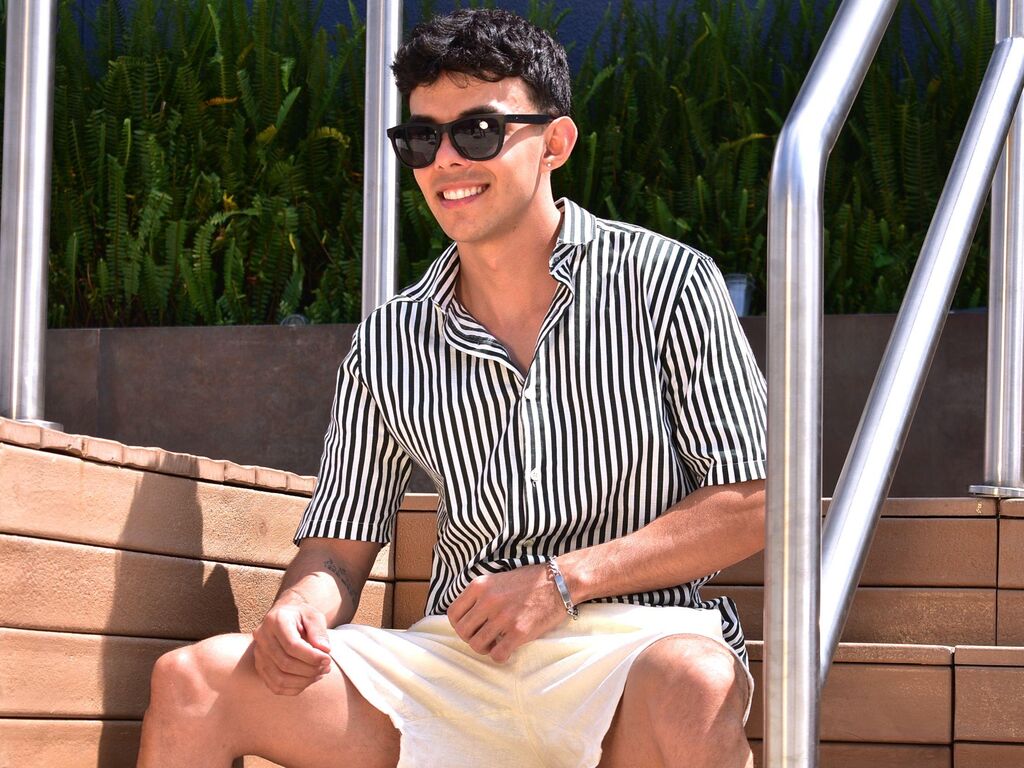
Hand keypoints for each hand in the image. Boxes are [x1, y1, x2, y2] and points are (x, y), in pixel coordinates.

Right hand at [252, 596, 333, 694]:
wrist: (285, 615)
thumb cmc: (301, 615)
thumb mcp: (313, 615)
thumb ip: (319, 631)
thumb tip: (324, 650)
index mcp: (276, 620)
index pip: (292, 645)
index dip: (311, 656)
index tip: (327, 659)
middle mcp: (262, 637)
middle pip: (285, 663)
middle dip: (310, 669)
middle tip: (327, 667)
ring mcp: (258, 653)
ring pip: (279, 678)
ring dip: (303, 681)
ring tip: (320, 673)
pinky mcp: (260, 666)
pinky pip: (275, 686)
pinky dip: (294, 688)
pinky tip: (308, 680)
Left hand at [447, 564, 567, 663]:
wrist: (560, 581)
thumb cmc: (530, 580)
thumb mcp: (498, 579)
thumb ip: (481, 594)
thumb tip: (467, 615)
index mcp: (480, 586)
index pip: (453, 613)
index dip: (459, 625)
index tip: (471, 627)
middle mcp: (488, 600)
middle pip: (463, 632)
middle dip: (472, 638)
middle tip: (485, 637)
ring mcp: (503, 616)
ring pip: (477, 645)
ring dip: (485, 649)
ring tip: (496, 643)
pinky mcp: (519, 631)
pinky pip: (497, 654)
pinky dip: (500, 656)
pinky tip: (508, 648)